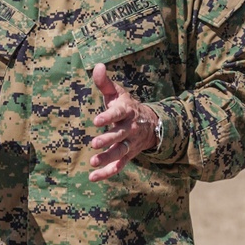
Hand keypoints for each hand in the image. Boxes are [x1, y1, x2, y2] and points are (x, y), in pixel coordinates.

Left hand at [90, 63, 157, 181]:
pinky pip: (119, 165)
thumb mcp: (118, 93)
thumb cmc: (126, 106)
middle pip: (119, 135)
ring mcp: (130, 143)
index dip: (108, 117)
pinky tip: (94, 177)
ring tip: (93, 162)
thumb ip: (104, 82)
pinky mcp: (128, 155)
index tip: (96, 120)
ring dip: (108, 158)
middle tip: (94, 143)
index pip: (118, 114)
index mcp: (127, 111)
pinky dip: (108, 172)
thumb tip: (97, 66)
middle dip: (108, 139)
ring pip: (120, 152)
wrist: (150, 124)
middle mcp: (130, 128)